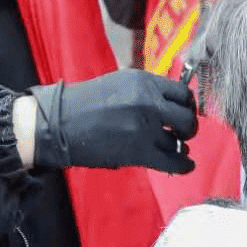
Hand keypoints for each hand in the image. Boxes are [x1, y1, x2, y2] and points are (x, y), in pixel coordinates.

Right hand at [27, 70, 198, 174]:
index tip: (183, 112)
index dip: (186, 105)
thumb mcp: (120, 83)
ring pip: (180, 140)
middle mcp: (148, 101)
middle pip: (186, 116)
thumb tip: (172, 104)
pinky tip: (186, 165)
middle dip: (188, 126)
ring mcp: (145, 127)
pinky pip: (173, 161)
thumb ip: (147, 90)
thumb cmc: (86, 104)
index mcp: (143, 81)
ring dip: (180, 146)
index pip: (182, 92)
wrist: (59, 124)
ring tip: (179, 149)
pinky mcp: (138, 151)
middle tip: (182, 132)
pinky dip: (183, 165)